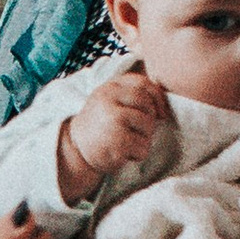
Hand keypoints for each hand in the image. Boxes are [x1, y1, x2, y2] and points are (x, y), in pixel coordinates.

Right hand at [55, 68, 168, 206]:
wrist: (75, 148)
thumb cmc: (100, 124)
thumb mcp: (111, 100)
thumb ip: (133, 94)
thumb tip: (164, 108)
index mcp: (110, 86)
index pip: (144, 84)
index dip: (158, 98)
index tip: (160, 113)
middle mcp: (109, 99)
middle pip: (148, 106)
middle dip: (149, 121)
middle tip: (135, 131)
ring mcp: (113, 119)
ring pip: (148, 126)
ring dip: (143, 139)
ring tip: (127, 142)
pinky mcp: (117, 141)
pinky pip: (143, 147)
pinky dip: (138, 154)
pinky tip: (123, 153)